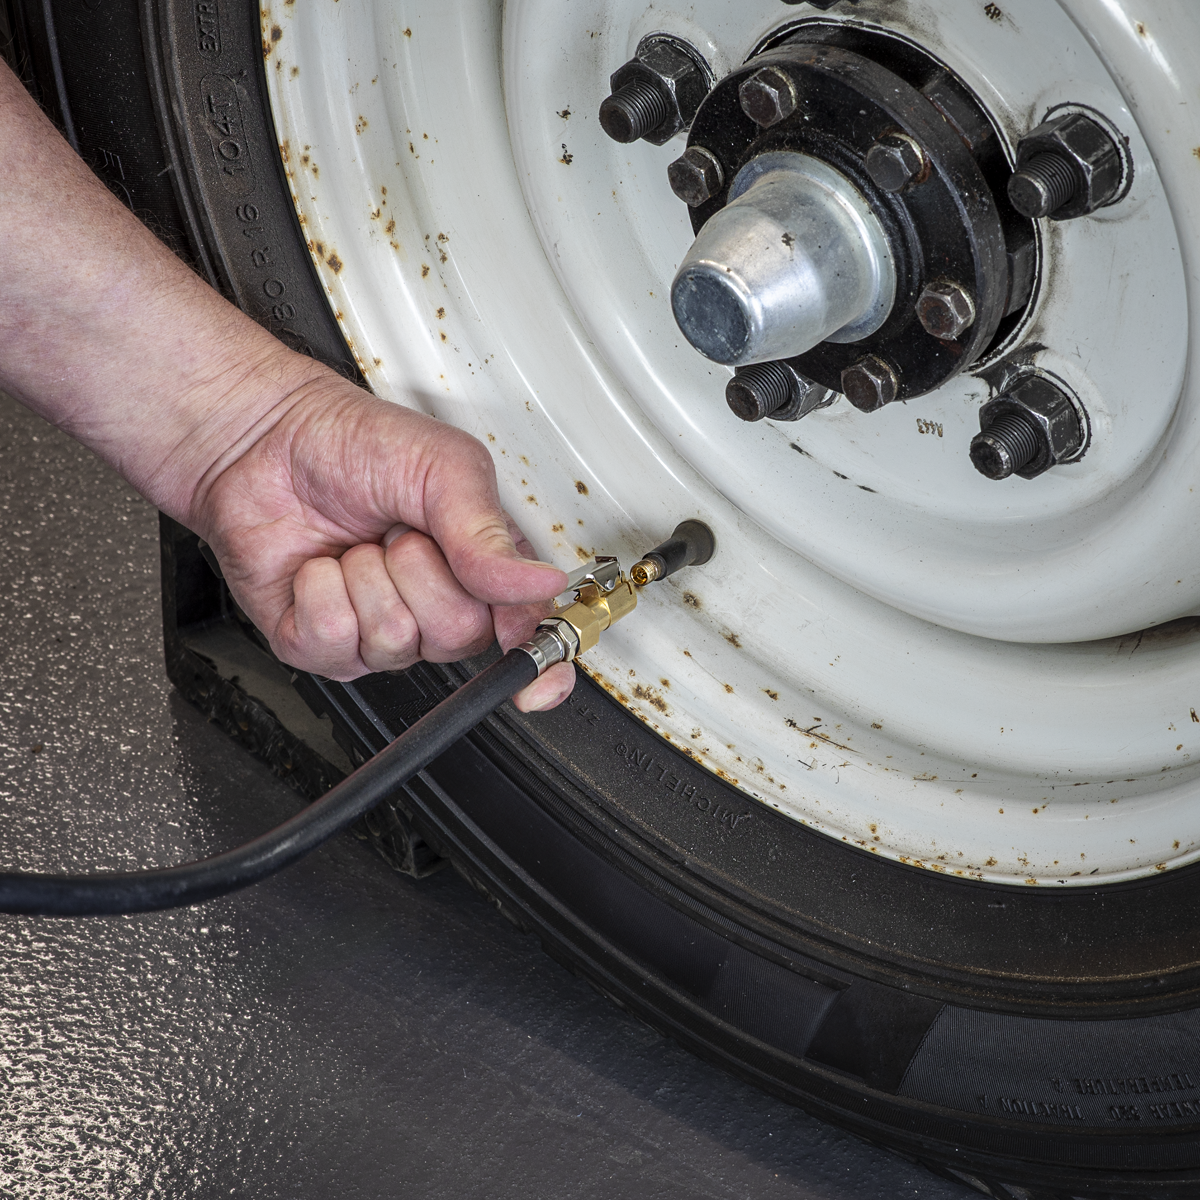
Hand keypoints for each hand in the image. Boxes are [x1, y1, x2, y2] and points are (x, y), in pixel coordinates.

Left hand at [190, 375, 575, 711]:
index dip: (540, 664)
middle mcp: (434, 608)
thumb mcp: (444, 468)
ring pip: (395, 640)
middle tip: (403, 534)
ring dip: (369, 576)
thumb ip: (489, 534)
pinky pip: (335, 642)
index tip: (538, 684)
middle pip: (459, 636)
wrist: (265, 439)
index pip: (527, 634)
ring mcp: (378, 633)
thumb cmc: (354, 442)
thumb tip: (540, 584)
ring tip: (360, 542)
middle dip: (425, 574)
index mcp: (480, 569)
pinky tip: (322, 566)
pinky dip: (322, 593)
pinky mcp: (321, 645)